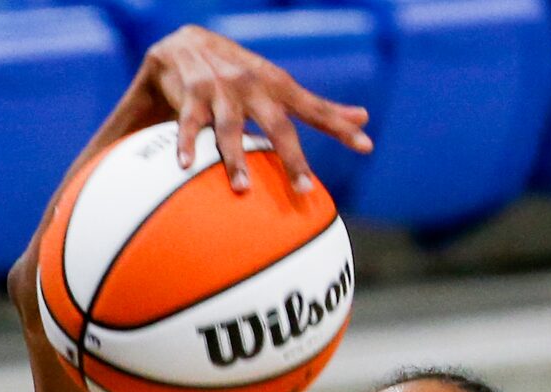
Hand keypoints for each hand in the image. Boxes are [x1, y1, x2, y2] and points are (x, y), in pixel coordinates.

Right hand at [123, 25, 372, 193]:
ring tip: (243, 188)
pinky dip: (185, 144)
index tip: (365, 146)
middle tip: (304, 188)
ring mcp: (221, 90)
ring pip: (231, 128)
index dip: (340, 126)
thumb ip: (316, 107)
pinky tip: (185, 166)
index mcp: (278, 85)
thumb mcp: (278, 83)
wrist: (186, 44)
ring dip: (236, 158)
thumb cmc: (240, 73)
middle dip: (292, 157)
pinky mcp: (190, 95)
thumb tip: (363, 118)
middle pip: (277, 124)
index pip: (315, 108)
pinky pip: (187, 124)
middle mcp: (253, 86)